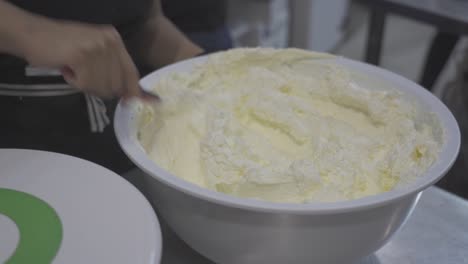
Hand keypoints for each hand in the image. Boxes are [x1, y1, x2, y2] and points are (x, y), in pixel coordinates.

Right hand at [22, 19, 143, 98]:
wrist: (31, 34)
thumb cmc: (62, 46)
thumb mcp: (94, 52)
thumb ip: (112, 69)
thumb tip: (130, 96)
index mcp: (115, 39)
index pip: (131, 71)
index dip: (132, 90)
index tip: (130, 102)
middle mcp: (109, 42)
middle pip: (116, 84)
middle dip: (100, 87)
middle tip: (83, 76)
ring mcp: (97, 48)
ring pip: (101, 86)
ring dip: (85, 84)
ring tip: (73, 68)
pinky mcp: (82, 57)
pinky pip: (85, 84)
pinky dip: (74, 82)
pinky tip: (67, 68)